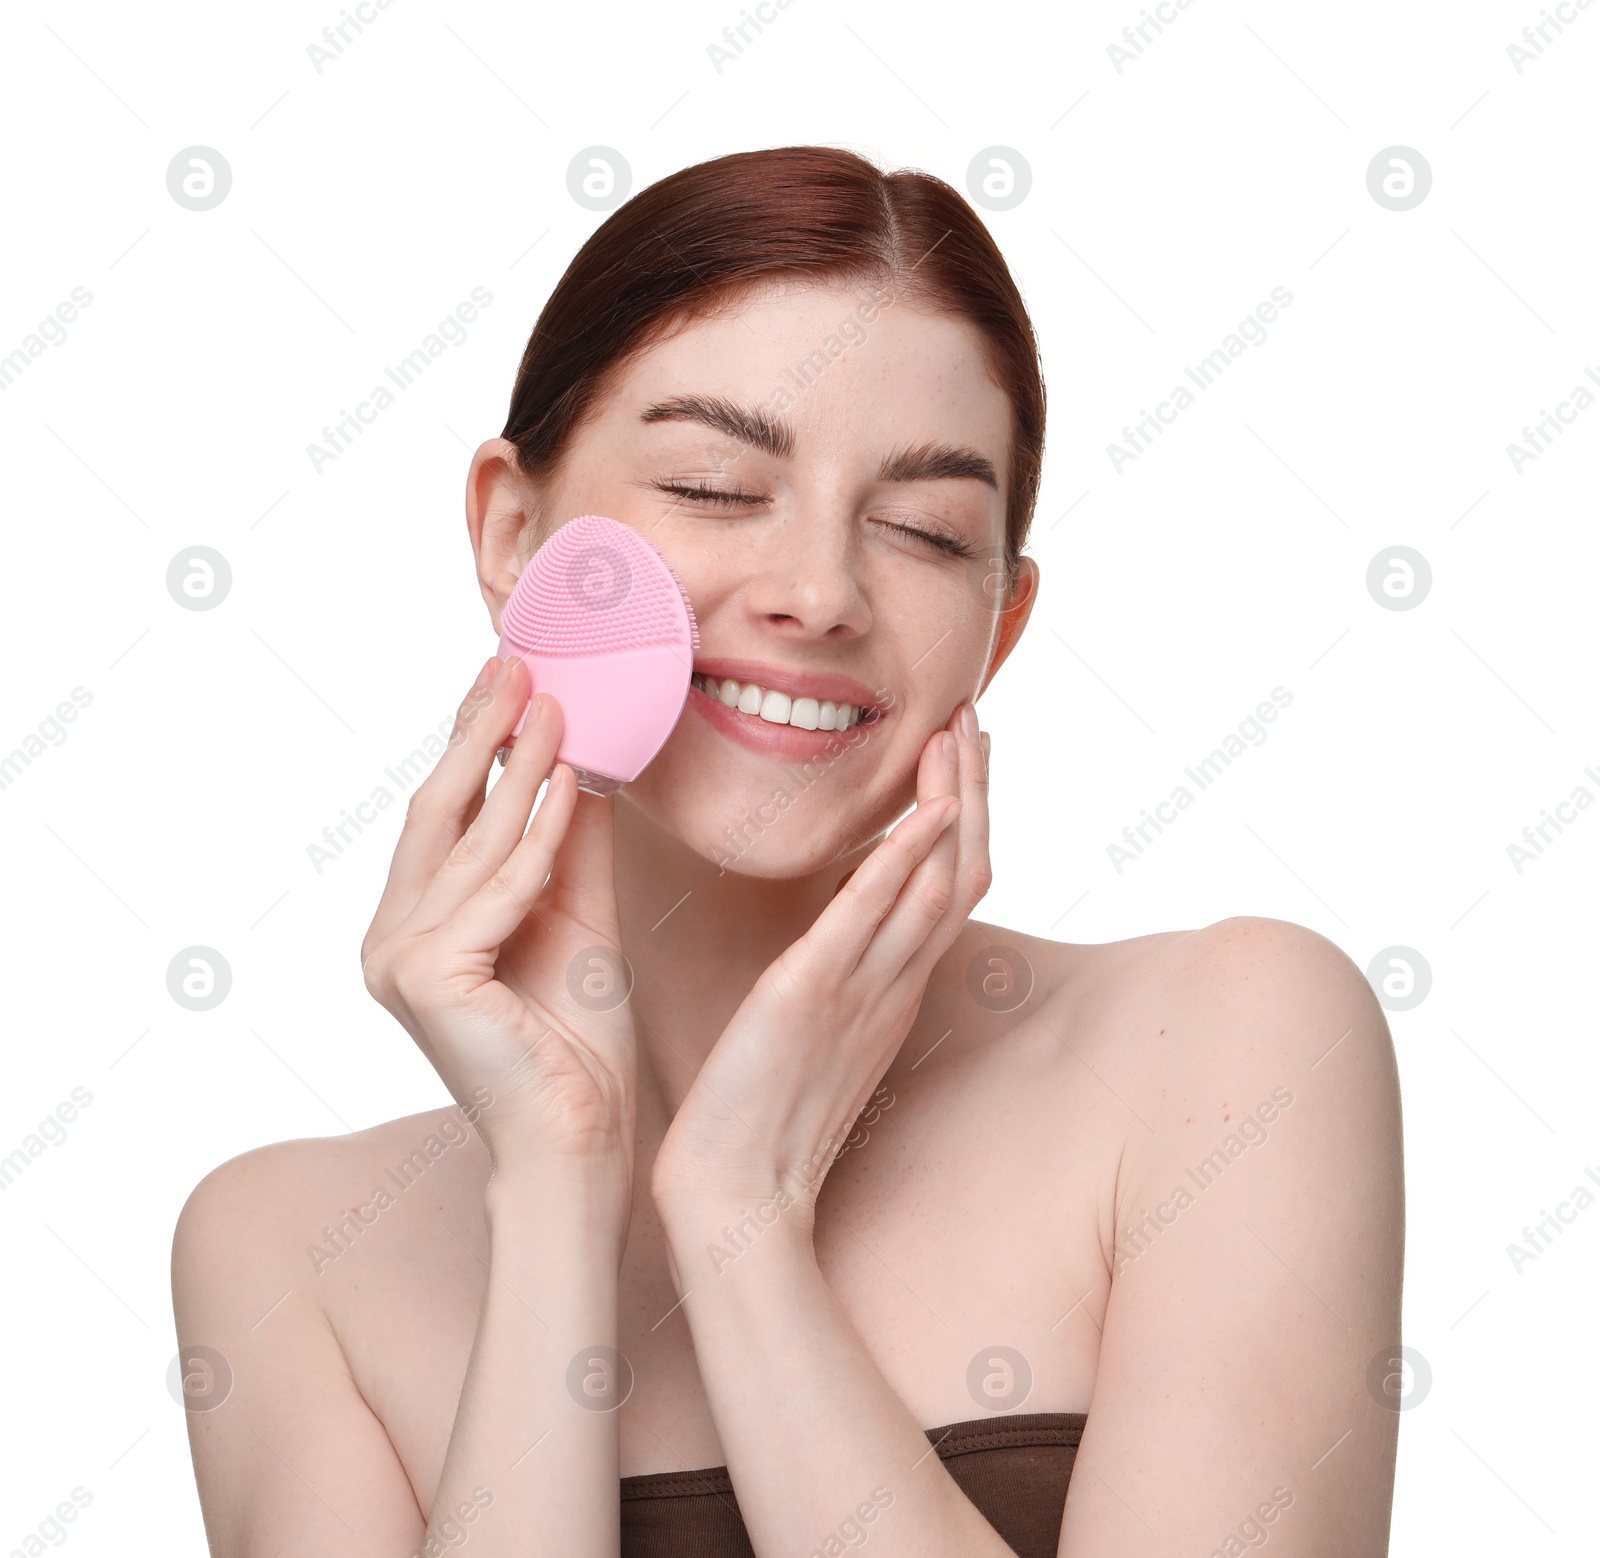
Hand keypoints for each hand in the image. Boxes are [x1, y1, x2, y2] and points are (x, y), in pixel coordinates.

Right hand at [360, 655, 637, 1207]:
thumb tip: (588, 759)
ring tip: (558, 703)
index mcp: (416, 925)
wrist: (580, 1138)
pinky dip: (539, 834)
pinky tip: (573, 781)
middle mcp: (391, 938)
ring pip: (470, 841)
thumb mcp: (577, 917)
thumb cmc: (576, 1041)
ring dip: (519, 766)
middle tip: (515, 662)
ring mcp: (398, 959)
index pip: (444, 816)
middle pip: (438, 812)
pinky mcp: (426, 979)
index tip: (505, 677)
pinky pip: (497, 889)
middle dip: (479, 732)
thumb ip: (572, 845)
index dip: (473, 742)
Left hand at [650, 701, 989, 1230]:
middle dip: (978, 791)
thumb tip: (838, 928)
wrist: (733, 1195)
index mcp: (893, 990)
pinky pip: (872, 918)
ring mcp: (862, 991)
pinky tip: (925, 808)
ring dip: (955, 803)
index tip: (964, 758)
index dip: (968, 818)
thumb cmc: (759, 1116)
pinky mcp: (811, 996)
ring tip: (955, 733)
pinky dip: (904, 858)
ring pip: (938, 884)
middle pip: (965, 873)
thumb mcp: (815, 1032)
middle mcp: (894, 985)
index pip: (951, 887)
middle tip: (975, 718)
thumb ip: (838, 975)